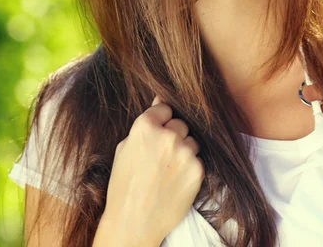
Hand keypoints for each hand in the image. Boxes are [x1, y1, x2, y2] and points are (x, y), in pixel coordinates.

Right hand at [101, 95, 204, 244]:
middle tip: (161, 157)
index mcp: (146, 126)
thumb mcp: (124, 148)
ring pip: (191, 141)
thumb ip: (145, 124)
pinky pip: (198, 159)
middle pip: (180, 124)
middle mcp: (167, 135)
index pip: (164, 108)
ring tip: (168, 171)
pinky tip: (176, 181)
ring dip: (184, 151)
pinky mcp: (197, 169)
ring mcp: (184, 152)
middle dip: (173, 136)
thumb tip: (160, 100)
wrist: (133, 222)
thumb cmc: (124, 186)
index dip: (160, 122)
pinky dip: (190, 168)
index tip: (157, 135)